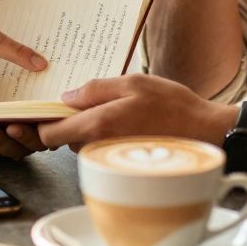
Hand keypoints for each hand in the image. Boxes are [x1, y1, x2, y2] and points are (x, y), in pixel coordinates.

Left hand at [37, 74, 236, 152]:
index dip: (41, 124)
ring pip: (84, 144)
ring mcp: (111, 158)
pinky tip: (125, 124)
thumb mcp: (133, 82)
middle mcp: (100, 146)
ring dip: (90, 130)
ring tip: (114, 112)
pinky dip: (105, 138)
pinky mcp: (121, 163)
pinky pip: (102, 150)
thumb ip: (95, 89)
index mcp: (98, 124)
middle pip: (65, 139)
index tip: (41, 113)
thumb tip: (66, 97)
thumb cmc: (173, 105)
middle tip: (89, 104)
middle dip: (70, 122)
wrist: (205, 133)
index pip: (50, 134)